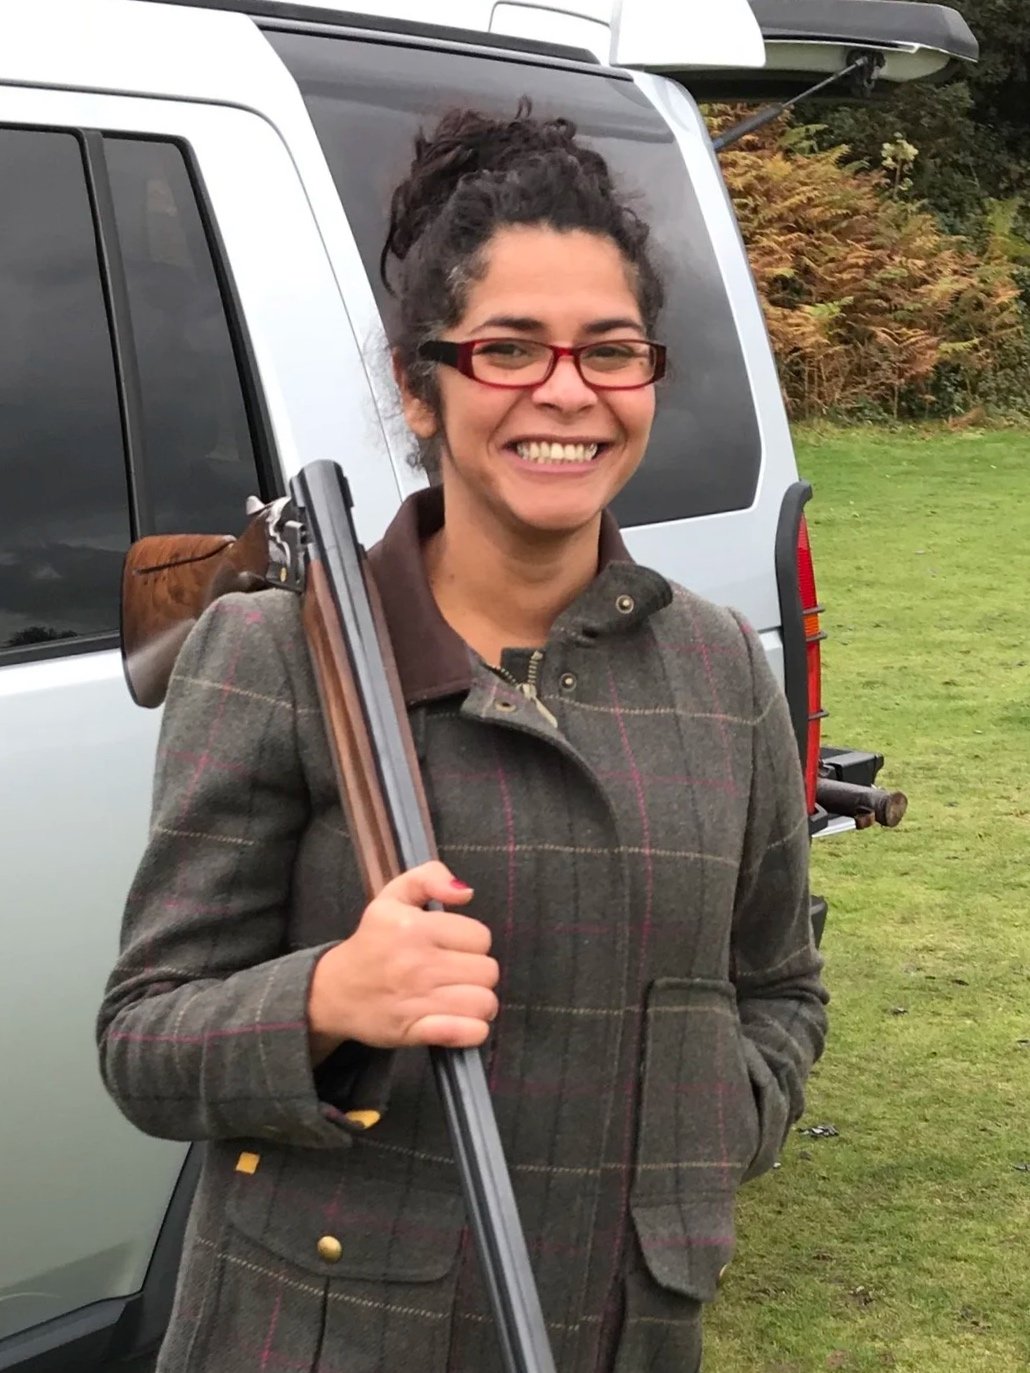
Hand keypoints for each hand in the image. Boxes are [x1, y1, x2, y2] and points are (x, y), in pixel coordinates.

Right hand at [308, 861, 498, 1054]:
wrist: (333, 991)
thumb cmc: (371, 942)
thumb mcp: (393, 897)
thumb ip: (430, 877)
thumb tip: (465, 892)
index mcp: (413, 927)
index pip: (480, 937)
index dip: (472, 942)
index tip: (454, 946)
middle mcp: (417, 963)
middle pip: (488, 971)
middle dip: (478, 972)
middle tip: (457, 973)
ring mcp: (417, 1000)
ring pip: (484, 1002)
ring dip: (479, 1002)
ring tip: (461, 997)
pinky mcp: (415, 1031)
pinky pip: (468, 1032)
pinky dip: (472, 1030)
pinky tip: (461, 1022)